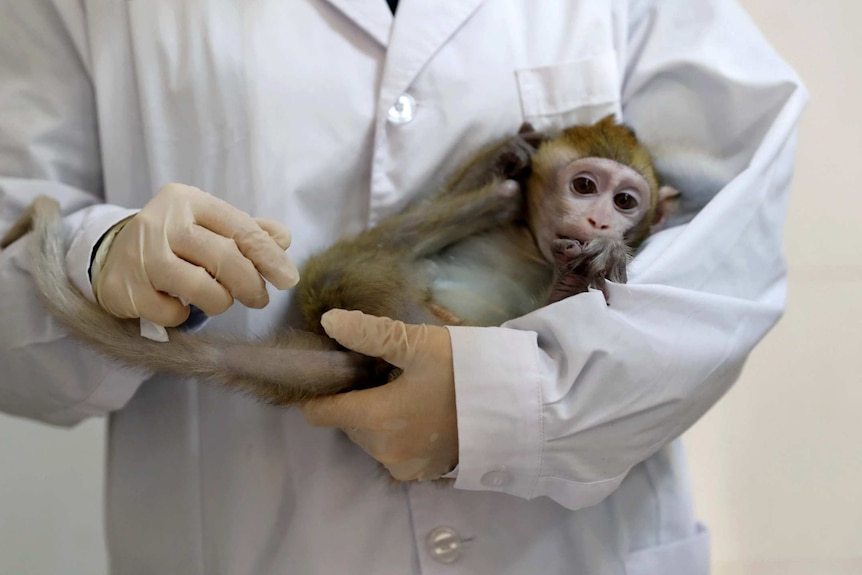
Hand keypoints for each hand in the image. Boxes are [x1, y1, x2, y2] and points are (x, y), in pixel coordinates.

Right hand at [93, 183, 297, 325]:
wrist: (113, 256)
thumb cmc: (175, 242)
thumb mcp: (210, 226)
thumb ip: (248, 231)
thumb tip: (283, 239)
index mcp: (188, 200)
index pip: (240, 228)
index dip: (269, 256)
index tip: (288, 279)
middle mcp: (161, 222)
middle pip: (223, 257)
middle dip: (250, 284)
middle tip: (259, 299)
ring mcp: (140, 255)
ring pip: (200, 286)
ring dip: (220, 302)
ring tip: (220, 301)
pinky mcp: (124, 288)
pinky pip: (170, 312)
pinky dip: (183, 315)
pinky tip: (179, 304)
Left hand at [302, 309, 458, 480]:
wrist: (518, 409)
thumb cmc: (466, 372)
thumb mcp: (419, 343)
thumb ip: (370, 333)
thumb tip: (329, 322)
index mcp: (373, 419)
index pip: (320, 412)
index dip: (323, 389)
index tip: (341, 369)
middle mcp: (381, 451)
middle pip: (347, 421)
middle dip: (359, 396)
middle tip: (388, 371)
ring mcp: (403, 466)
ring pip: (369, 435)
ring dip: (378, 414)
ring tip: (409, 388)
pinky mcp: (423, 474)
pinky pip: (393, 449)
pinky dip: (398, 431)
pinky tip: (422, 411)